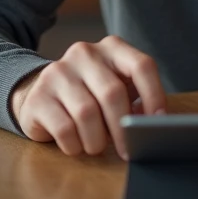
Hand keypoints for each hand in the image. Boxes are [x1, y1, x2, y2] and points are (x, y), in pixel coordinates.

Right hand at [9, 36, 165, 158]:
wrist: (40, 96)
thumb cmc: (90, 96)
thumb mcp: (116, 89)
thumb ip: (136, 100)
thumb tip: (156, 125)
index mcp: (112, 48)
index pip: (141, 65)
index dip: (154, 95)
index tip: (158, 122)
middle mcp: (84, 54)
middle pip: (112, 93)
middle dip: (123, 129)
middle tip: (128, 151)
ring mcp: (58, 72)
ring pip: (87, 113)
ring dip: (96, 140)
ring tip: (96, 147)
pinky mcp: (38, 96)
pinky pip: (64, 128)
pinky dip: (75, 145)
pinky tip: (76, 145)